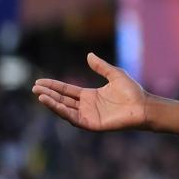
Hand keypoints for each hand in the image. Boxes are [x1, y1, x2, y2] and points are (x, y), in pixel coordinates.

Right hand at [32, 53, 149, 130]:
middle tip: (35, 88)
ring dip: (52, 103)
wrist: (144, 106)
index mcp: (90, 95)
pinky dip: (63, 112)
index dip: (53, 86)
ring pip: (65, 110)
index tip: (39, 82)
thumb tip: (89, 55)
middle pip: (62, 100)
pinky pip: (74, 118)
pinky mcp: (92, 124)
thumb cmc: (133, 92)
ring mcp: (89, 115)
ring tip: (40, 96)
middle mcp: (87, 106)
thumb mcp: (115, 74)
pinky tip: (53, 104)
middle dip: (48, 94)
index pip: (67, 90)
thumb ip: (101, 67)